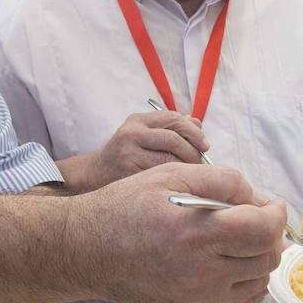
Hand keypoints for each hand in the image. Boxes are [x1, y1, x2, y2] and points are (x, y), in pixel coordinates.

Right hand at [72, 111, 209, 190]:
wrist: (97, 173)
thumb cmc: (128, 153)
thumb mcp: (144, 133)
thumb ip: (170, 127)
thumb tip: (197, 124)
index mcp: (138, 121)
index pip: (173, 119)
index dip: (193, 131)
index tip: (204, 145)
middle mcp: (132, 134)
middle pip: (173, 139)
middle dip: (193, 152)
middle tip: (201, 162)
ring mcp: (128, 154)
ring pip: (168, 160)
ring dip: (186, 167)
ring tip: (192, 173)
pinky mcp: (128, 173)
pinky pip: (159, 176)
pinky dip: (174, 179)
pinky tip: (179, 183)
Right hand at [73, 162, 284, 302]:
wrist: (84, 250)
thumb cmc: (123, 208)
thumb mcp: (170, 176)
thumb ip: (222, 181)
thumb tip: (256, 199)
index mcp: (197, 234)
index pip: (263, 230)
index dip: (276, 215)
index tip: (270, 204)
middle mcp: (201, 271)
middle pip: (265, 259)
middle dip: (270, 236)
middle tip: (255, 220)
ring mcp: (196, 296)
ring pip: (254, 283)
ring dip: (256, 260)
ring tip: (238, 240)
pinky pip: (233, 302)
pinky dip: (240, 283)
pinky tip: (226, 264)